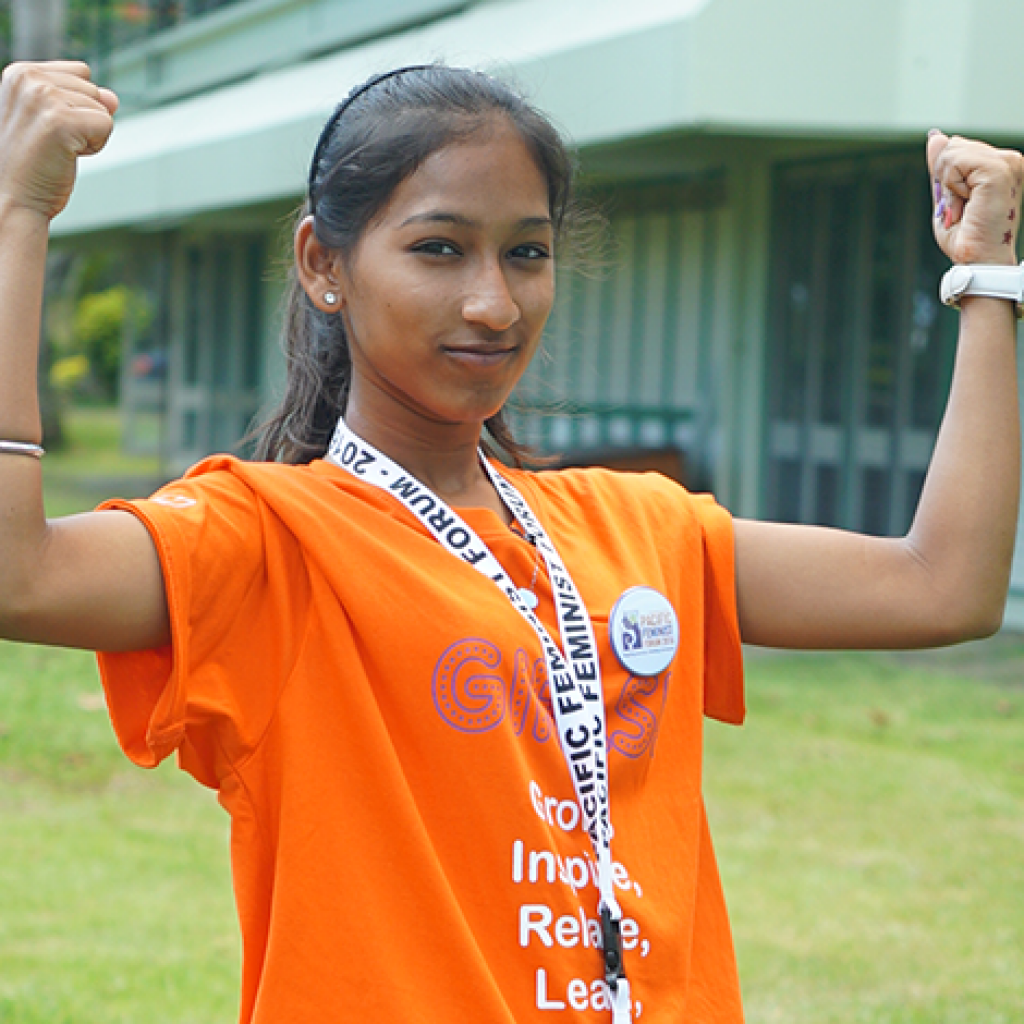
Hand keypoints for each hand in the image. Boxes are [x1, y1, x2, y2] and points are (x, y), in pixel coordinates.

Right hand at [0, 61, 117, 221]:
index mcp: (20, 72)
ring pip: (102, 109)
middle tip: (53, 142)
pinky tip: (67, 156)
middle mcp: (29, 78)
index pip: (81, 73)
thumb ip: (81, 100)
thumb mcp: (54, 121)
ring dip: (89, 135)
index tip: (50, 126)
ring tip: (57, 149)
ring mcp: (44, 97)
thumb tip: (113, 97)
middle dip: (84, 120)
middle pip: (94, 90)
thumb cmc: (31, 163)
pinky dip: (95, 146)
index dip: (77, 104)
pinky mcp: (61, 121)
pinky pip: (106, 125)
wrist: (14, 197)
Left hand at [928, 131, 1022, 265]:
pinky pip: (955, 160)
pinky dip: (950, 185)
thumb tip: (936, 137)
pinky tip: (966, 203)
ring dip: (948, 185)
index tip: (961, 205)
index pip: (956, 148)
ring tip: (965, 207)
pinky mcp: (999, 169)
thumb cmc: (966, 238)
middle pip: (953, 146)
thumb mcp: (946, 197)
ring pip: (952, 151)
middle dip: (946, 180)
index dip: (946, 178)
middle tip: (962, 208)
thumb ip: (942, 167)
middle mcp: (1008, 160)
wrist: (977, 260)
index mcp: (999, 164)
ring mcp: (1006, 162)